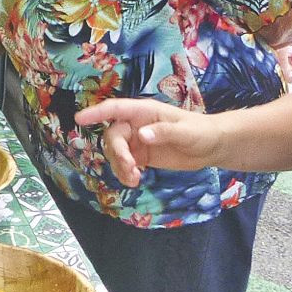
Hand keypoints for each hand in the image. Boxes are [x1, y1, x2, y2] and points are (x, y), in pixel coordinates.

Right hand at [74, 98, 219, 185]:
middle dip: (117, 153)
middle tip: (130, 168)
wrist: (212, 147)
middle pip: (113, 136)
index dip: (97, 113)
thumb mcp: (185, 132)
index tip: (80, 119)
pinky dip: (125, 173)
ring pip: (116, 152)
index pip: (116, 109)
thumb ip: (163, 132)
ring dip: (120, 167)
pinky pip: (125, 164)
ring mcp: (138, 141)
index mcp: (145, 112)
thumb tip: (142, 136)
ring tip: (134, 180)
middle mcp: (137, 125)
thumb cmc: (201, 132)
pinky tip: (135, 181)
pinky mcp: (142, 156)